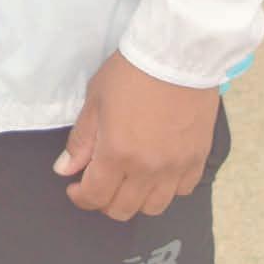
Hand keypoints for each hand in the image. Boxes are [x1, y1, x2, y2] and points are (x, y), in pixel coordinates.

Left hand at [53, 51, 219, 221]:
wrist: (176, 54)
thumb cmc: (131, 72)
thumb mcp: (95, 100)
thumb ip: (81, 141)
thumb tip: (65, 169)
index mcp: (117, 153)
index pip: (95, 196)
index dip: (80, 197)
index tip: (75, 187)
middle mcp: (148, 168)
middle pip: (123, 209)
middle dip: (105, 202)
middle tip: (99, 183)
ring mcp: (176, 166)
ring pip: (154, 207)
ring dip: (136, 199)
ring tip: (128, 180)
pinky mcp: (198, 158)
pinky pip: (182, 190)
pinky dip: (167, 188)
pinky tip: (158, 171)